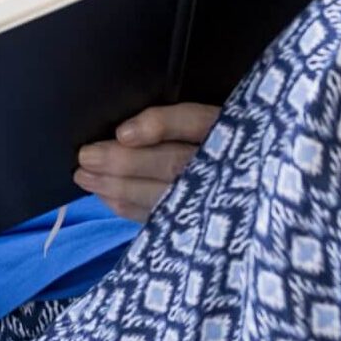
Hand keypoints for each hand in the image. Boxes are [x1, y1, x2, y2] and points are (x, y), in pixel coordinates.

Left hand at [72, 102, 220, 221]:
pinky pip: (161, 217)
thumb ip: (171, 118)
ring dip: (119, 187)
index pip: (193, 121)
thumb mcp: (202, 118)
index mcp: (228, 127)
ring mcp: (215, 196)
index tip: (123, 133)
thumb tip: (124, 126)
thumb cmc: (212, 141)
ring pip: (164, 194)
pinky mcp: (200, 222)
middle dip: (126, 162)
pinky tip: (104, 197)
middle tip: (86, 156)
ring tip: (84, 176)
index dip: (159, 126)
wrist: (256, 188)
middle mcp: (225, 162)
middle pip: (173, 163)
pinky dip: (129, 208)